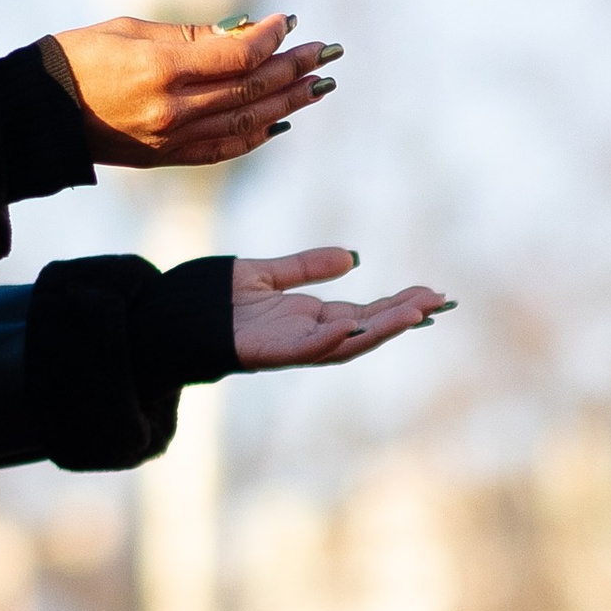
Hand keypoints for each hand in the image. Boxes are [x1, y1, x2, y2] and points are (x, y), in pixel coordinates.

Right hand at [48, 12, 335, 166]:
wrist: (37, 115)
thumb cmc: (77, 58)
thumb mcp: (130, 30)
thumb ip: (190, 36)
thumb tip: (245, 32)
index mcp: (162, 72)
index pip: (237, 56)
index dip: (270, 38)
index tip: (290, 22)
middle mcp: (174, 111)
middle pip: (251, 89)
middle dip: (293, 68)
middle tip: (327, 52)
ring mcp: (173, 141)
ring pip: (247, 122)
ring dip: (288, 102)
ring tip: (318, 85)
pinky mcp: (168, 160)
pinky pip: (225, 149)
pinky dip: (256, 135)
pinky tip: (279, 121)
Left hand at [231, 247, 451, 369]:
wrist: (172, 319)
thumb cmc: (214, 300)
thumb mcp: (268, 274)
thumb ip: (307, 267)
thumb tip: (352, 257)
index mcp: (311, 318)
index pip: (366, 312)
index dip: (399, 304)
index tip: (431, 295)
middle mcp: (308, 335)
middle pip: (366, 327)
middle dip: (402, 316)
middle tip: (438, 302)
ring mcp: (290, 346)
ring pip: (346, 342)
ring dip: (380, 330)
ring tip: (413, 315)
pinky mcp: (267, 352)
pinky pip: (305, 350)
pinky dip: (330, 340)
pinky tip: (352, 325)